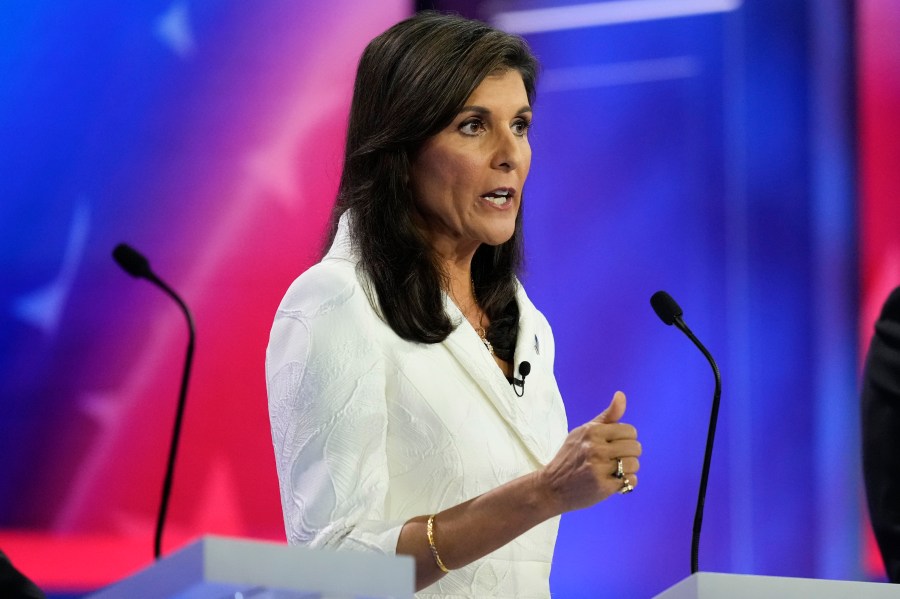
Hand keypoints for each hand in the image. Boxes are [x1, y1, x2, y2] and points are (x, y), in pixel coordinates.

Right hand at [537, 391, 640, 513]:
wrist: (552, 487)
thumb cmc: (570, 456)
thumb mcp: (584, 432)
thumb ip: (607, 416)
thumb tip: (621, 395)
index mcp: (592, 432)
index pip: (630, 431)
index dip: (626, 439)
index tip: (616, 445)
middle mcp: (595, 448)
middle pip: (635, 448)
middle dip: (629, 454)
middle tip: (616, 459)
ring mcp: (599, 468)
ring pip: (634, 464)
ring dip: (628, 469)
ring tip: (614, 470)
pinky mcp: (603, 487)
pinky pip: (631, 481)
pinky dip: (626, 482)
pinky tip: (614, 481)